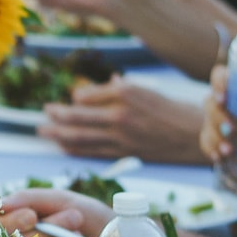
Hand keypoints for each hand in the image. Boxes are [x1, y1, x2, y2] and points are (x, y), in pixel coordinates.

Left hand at [39, 77, 206, 161]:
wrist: (192, 134)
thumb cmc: (171, 109)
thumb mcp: (146, 89)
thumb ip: (122, 87)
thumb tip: (106, 83)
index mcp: (124, 93)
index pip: (86, 95)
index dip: (73, 98)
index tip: (66, 100)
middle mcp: (119, 114)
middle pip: (77, 116)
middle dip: (56, 116)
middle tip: (43, 114)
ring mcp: (120, 136)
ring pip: (79, 136)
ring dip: (58, 134)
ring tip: (43, 132)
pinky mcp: (123, 152)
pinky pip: (91, 151)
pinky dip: (74, 149)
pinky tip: (62, 147)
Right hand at [198, 64, 230, 162]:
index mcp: (233, 85)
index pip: (218, 75)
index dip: (218, 84)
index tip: (224, 98)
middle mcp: (219, 100)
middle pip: (209, 103)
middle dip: (218, 117)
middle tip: (231, 128)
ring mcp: (212, 118)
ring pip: (207, 124)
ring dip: (216, 137)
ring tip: (229, 150)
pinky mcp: (210, 135)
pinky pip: (205, 141)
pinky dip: (211, 149)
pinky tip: (219, 157)